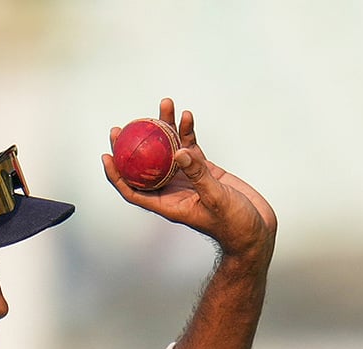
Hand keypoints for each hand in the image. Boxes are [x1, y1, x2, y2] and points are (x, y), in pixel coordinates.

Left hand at [102, 98, 276, 259]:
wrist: (255, 229)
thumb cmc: (234, 225)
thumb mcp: (216, 200)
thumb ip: (198, 176)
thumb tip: (180, 152)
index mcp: (167, 204)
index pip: (132, 190)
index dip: (116, 175)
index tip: (106, 156)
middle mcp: (173, 190)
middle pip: (145, 166)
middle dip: (131, 146)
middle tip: (122, 127)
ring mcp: (188, 179)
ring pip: (169, 150)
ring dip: (165, 128)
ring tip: (164, 105)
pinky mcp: (204, 170)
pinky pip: (191, 147)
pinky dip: (188, 132)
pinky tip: (187, 115)